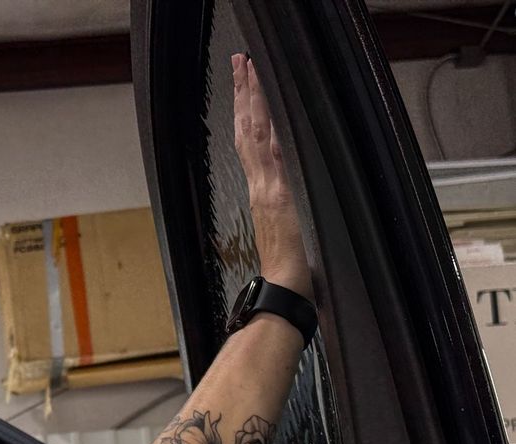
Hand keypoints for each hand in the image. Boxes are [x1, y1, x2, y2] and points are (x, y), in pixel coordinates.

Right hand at [232, 53, 312, 299]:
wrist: (283, 293)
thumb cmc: (288, 274)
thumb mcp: (289, 234)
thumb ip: (287, 213)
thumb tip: (292, 200)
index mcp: (267, 194)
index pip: (255, 144)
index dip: (249, 113)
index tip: (244, 87)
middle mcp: (264, 187)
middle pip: (251, 130)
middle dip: (246, 94)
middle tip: (240, 62)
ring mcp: (269, 189)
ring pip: (257, 135)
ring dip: (251, 99)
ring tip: (245, 70)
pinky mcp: (277, 196)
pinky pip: (268, 153)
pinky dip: (262, 126)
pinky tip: (260, 105)